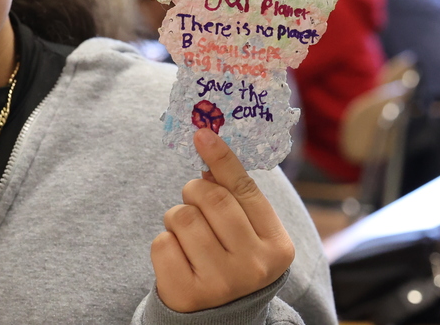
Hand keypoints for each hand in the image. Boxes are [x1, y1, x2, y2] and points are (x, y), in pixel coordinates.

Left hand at [151, 128, 294, 312]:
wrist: (217, 316)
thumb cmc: (231, 258)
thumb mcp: (247, 231)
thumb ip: (235, 194)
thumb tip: (208, 142)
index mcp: (277, 246)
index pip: (245, 190)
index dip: (222, 158)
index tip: (202, 133)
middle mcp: (254, 267)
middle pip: (211, 198)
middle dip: (194, 191)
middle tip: (195, 201)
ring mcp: (221, 283)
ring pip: (182, 218)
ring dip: (176, 218)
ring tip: (188, 236)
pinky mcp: (187, 293)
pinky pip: (162, 243)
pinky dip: (165, 243)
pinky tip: (179, 258)